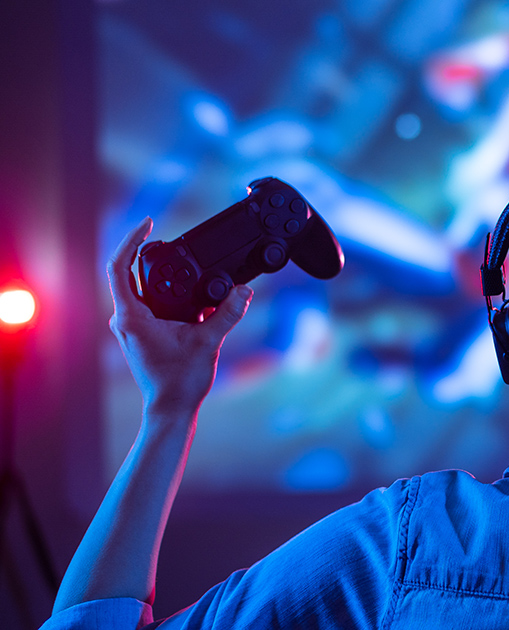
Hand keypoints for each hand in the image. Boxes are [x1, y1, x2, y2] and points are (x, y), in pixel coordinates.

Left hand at [107, 217, 251, 419]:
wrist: (172, 408)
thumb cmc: (180, 381)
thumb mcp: (209, 342)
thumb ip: (227, 313)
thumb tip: (243, 290)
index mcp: (132, 316)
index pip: (119, 266)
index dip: (132, 240)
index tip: (147, 222)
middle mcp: (125, 318)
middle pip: (131, 272)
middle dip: (152, 253)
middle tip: (172, 239)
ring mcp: (131, 326)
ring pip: (141, 288)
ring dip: (163, 275)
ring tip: (186, 265)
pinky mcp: (141, 332)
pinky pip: (149, 302)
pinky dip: (167, 292)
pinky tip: (190, 294)